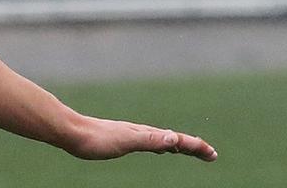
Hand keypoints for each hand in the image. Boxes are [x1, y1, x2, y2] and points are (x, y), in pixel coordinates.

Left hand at [67, 117, 216, 161]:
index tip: (212, 154)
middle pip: (177, 139)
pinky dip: (166, 146)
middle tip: (211, 155)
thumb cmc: (98, 139)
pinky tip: (162, 148)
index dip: (197, 147)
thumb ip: (150, 140)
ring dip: (182, 145)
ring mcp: (136, 135)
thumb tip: (174, 137)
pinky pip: (154, 142)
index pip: (179, 140)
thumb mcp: (127, 141)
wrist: (74, 132)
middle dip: (195, 147)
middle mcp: (145, 132)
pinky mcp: (126, 139)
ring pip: (166, 140)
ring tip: (192, 150)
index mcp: (148, 134)